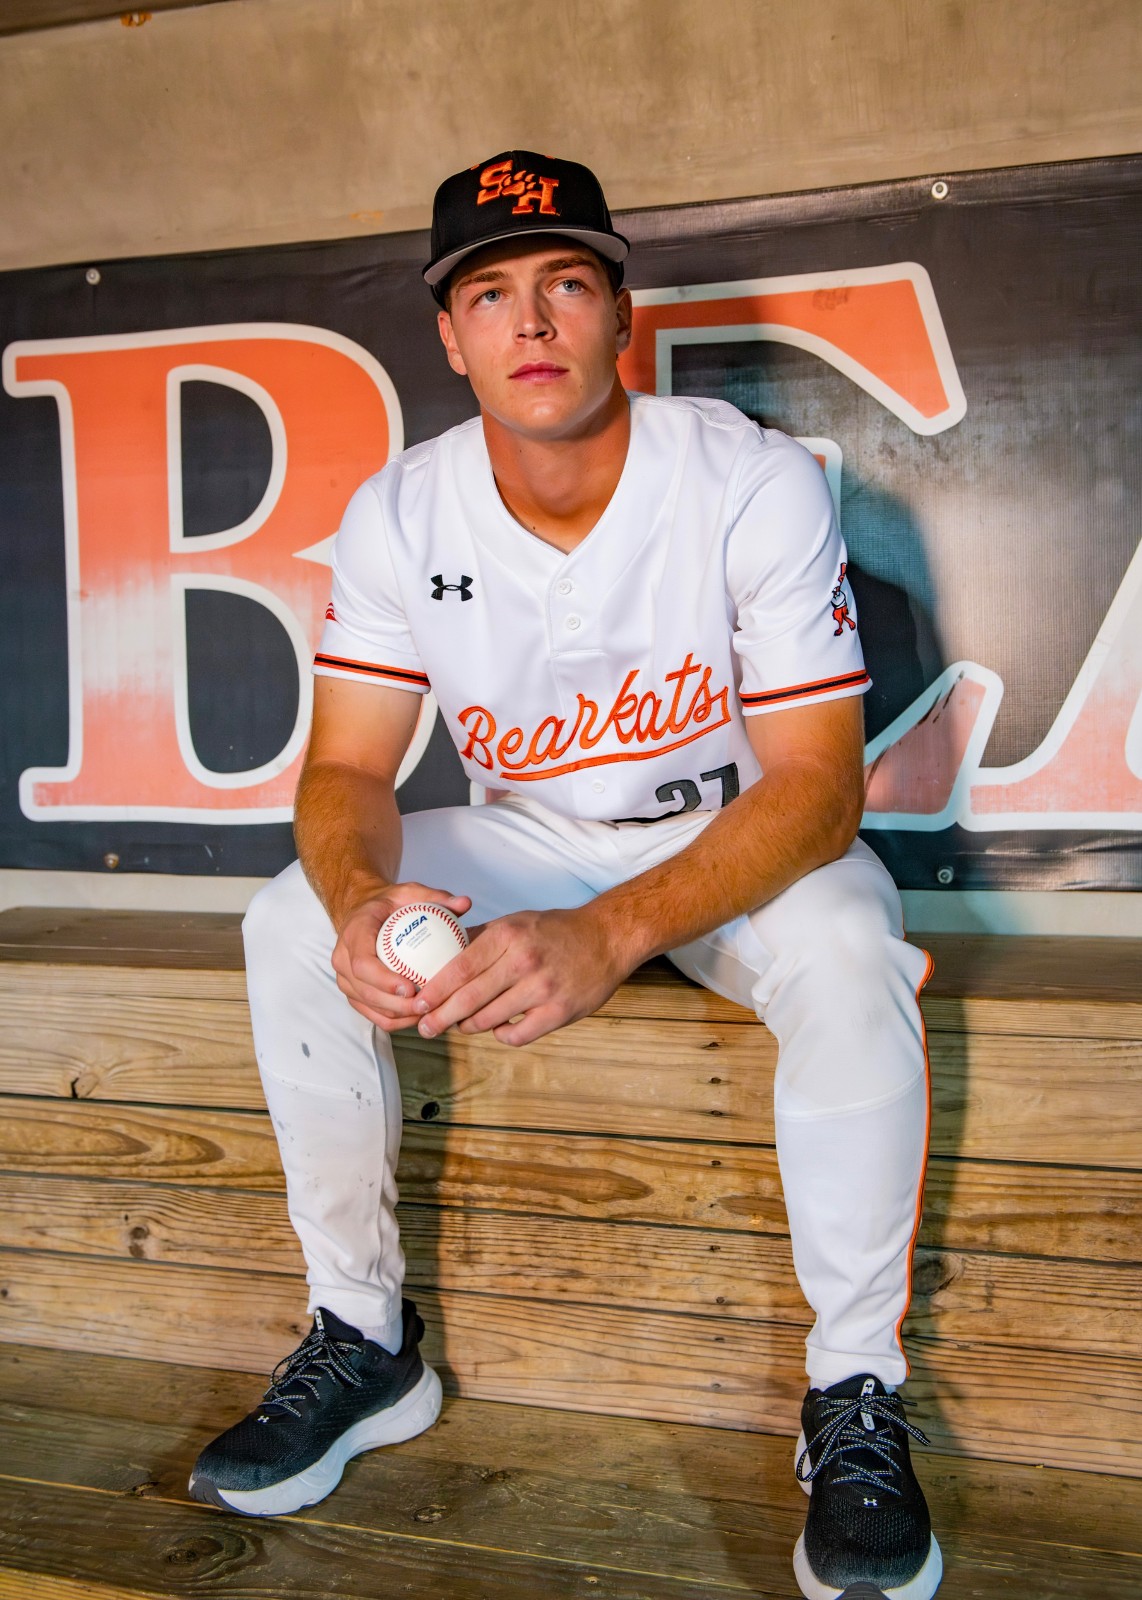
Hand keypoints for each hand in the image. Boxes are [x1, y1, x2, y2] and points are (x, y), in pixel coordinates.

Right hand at [332, 883, 471, 1031]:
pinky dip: (395, 1020)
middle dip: (396, 1005)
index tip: (411, 987)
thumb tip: (465, 904)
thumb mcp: (410, 893)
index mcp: (354, 933)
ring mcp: (345, 979)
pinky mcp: (353, 993)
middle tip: (427, 1006)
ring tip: (428, 1014)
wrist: (364, 913)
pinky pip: (372, 1014)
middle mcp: (342, 958)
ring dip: (398, 1016)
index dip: (384, 980)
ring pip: (369, 1006)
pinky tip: (420, 1017)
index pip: (362, 963)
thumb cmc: (389, 904)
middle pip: (365, 991)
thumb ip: (436, 897)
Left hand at [413, 904, 633, 1046]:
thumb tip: (440, 951)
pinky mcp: (559, 1012)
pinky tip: (498, 1029)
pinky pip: (517, 1035)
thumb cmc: (556, 930)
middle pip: (468, 998)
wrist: (606, 938)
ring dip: (468, 1027)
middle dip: (440, 1018)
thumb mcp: (515, 922)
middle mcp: (523, 961)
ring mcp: (542, 989)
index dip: (433, 991)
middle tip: (425, 1028)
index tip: (417, 1004)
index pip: (458, 969)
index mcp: (507, 936)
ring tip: (460, 1026)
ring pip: (489, 1020)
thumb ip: (480, 938)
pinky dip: (501, 1036)